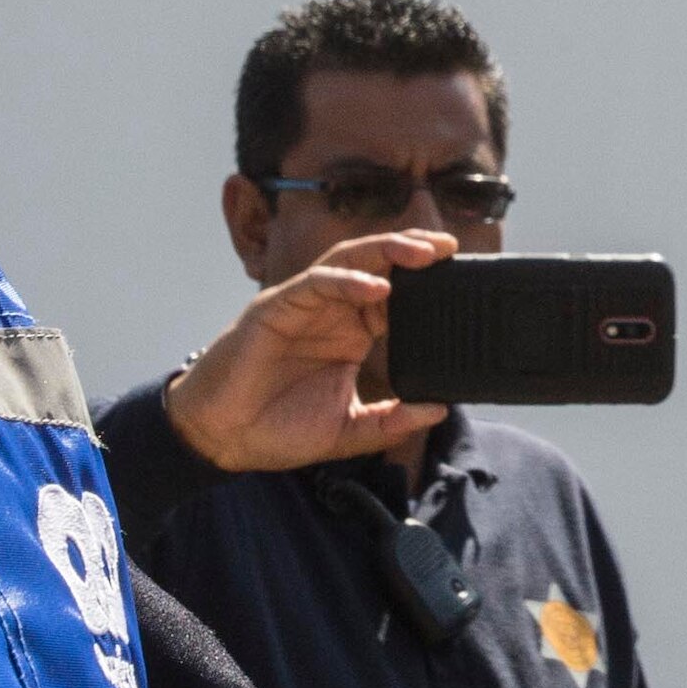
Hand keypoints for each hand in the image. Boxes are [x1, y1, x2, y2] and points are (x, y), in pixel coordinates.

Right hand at [164, 231, 454, 472]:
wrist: (222, 439)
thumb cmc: (277, 428)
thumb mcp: (347, 431)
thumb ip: (390, 421)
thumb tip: (437, 409)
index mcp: (350, 333)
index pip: (396, 295)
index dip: (427, 284)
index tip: (464, 280)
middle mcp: (330, 312)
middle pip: (378, 265)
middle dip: (414, 252)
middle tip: (451, 249)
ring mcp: (303, 305)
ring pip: (349, 262)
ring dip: (387, 252)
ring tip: (423, 254)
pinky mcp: (275, 308)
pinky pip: (314, 284)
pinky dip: (346, 281)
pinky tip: (377, 288)